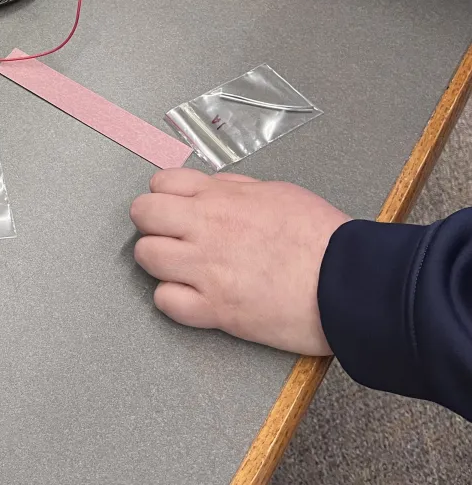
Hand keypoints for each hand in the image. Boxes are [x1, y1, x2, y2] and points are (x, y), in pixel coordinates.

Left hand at [130, 169, 350, 355]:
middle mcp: (206, 229)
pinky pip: (165, 301)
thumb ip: (235, 190)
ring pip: (146, 256)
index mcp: (221, 198)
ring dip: (160, 262)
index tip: (177, 208)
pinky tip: (193, 297)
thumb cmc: (322, 237)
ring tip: (183, 269)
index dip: (165, 195)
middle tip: (173, 237)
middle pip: (142, 214)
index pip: (160, 183)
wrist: (350, 281)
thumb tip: (212, 189)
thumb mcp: (277, 192)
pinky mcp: (215, 309)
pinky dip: (174, 300)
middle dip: (152, 223)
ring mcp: (207, 270)